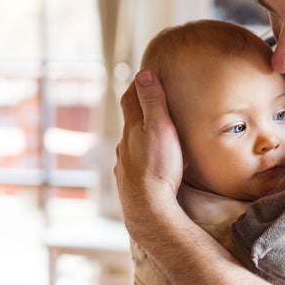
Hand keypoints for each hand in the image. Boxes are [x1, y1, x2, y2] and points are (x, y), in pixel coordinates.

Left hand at [115, 71, 184, 231]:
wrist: (149, 209)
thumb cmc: (159, 167)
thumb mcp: (160, 128)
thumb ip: (152, 102)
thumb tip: (142, 74)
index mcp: (132, 128)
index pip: (130, 99)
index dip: (138, 86)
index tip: (146, 76)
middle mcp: (124, 145)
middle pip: (129, 122)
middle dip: (139, 111)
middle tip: (153, 102)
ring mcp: (124, 164)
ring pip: (130, 144)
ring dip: (140, 136)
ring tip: (155, 135)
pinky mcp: (129, 182)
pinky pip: (134, 164)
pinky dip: (142, 158)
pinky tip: (150, 163)